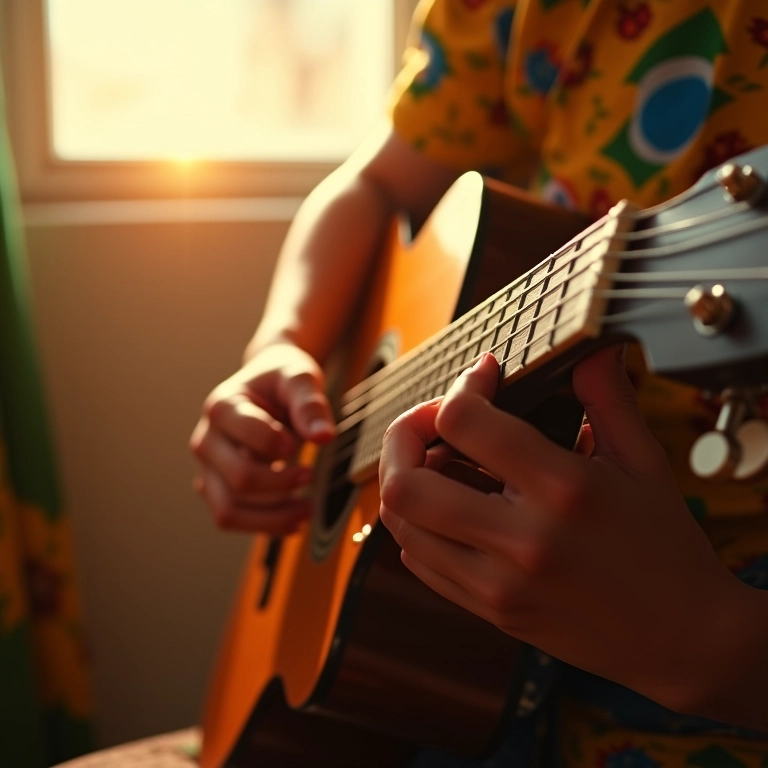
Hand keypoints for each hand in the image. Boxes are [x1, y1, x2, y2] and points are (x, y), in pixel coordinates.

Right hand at [190, 343, 334, 533]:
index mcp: (222, 406)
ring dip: (272, 517)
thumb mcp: (298, 377)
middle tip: (310, 475)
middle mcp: (206, 439)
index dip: (280, 445)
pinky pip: (231, 519)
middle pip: (239, 479)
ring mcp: (207, 468)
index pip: (250, 437)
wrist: (265, 383)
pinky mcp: (215, 488)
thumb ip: (309, 403)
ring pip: (228, 510)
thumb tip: (324, 437)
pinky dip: (263, 525)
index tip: (300, 443)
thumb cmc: (281, 379)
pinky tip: (294, 520)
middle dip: (282, 484)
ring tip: (307, 509)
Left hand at [379, 349, 743, 712]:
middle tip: (431, 422)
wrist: (683, 639)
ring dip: (405, 481)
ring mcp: (499, 584)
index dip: (460, 386)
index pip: (467, 422)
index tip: (480, 377)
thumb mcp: (644, 461)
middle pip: (407, 482)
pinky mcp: (491, 611)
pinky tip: (449, 508)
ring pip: (402, 524)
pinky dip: (418, 526)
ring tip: (437, 462)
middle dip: (402, 437)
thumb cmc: (665, 545)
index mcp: (564, 489)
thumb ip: (608, 396)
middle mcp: (521, 540)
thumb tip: (592, 346)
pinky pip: (420, 563)